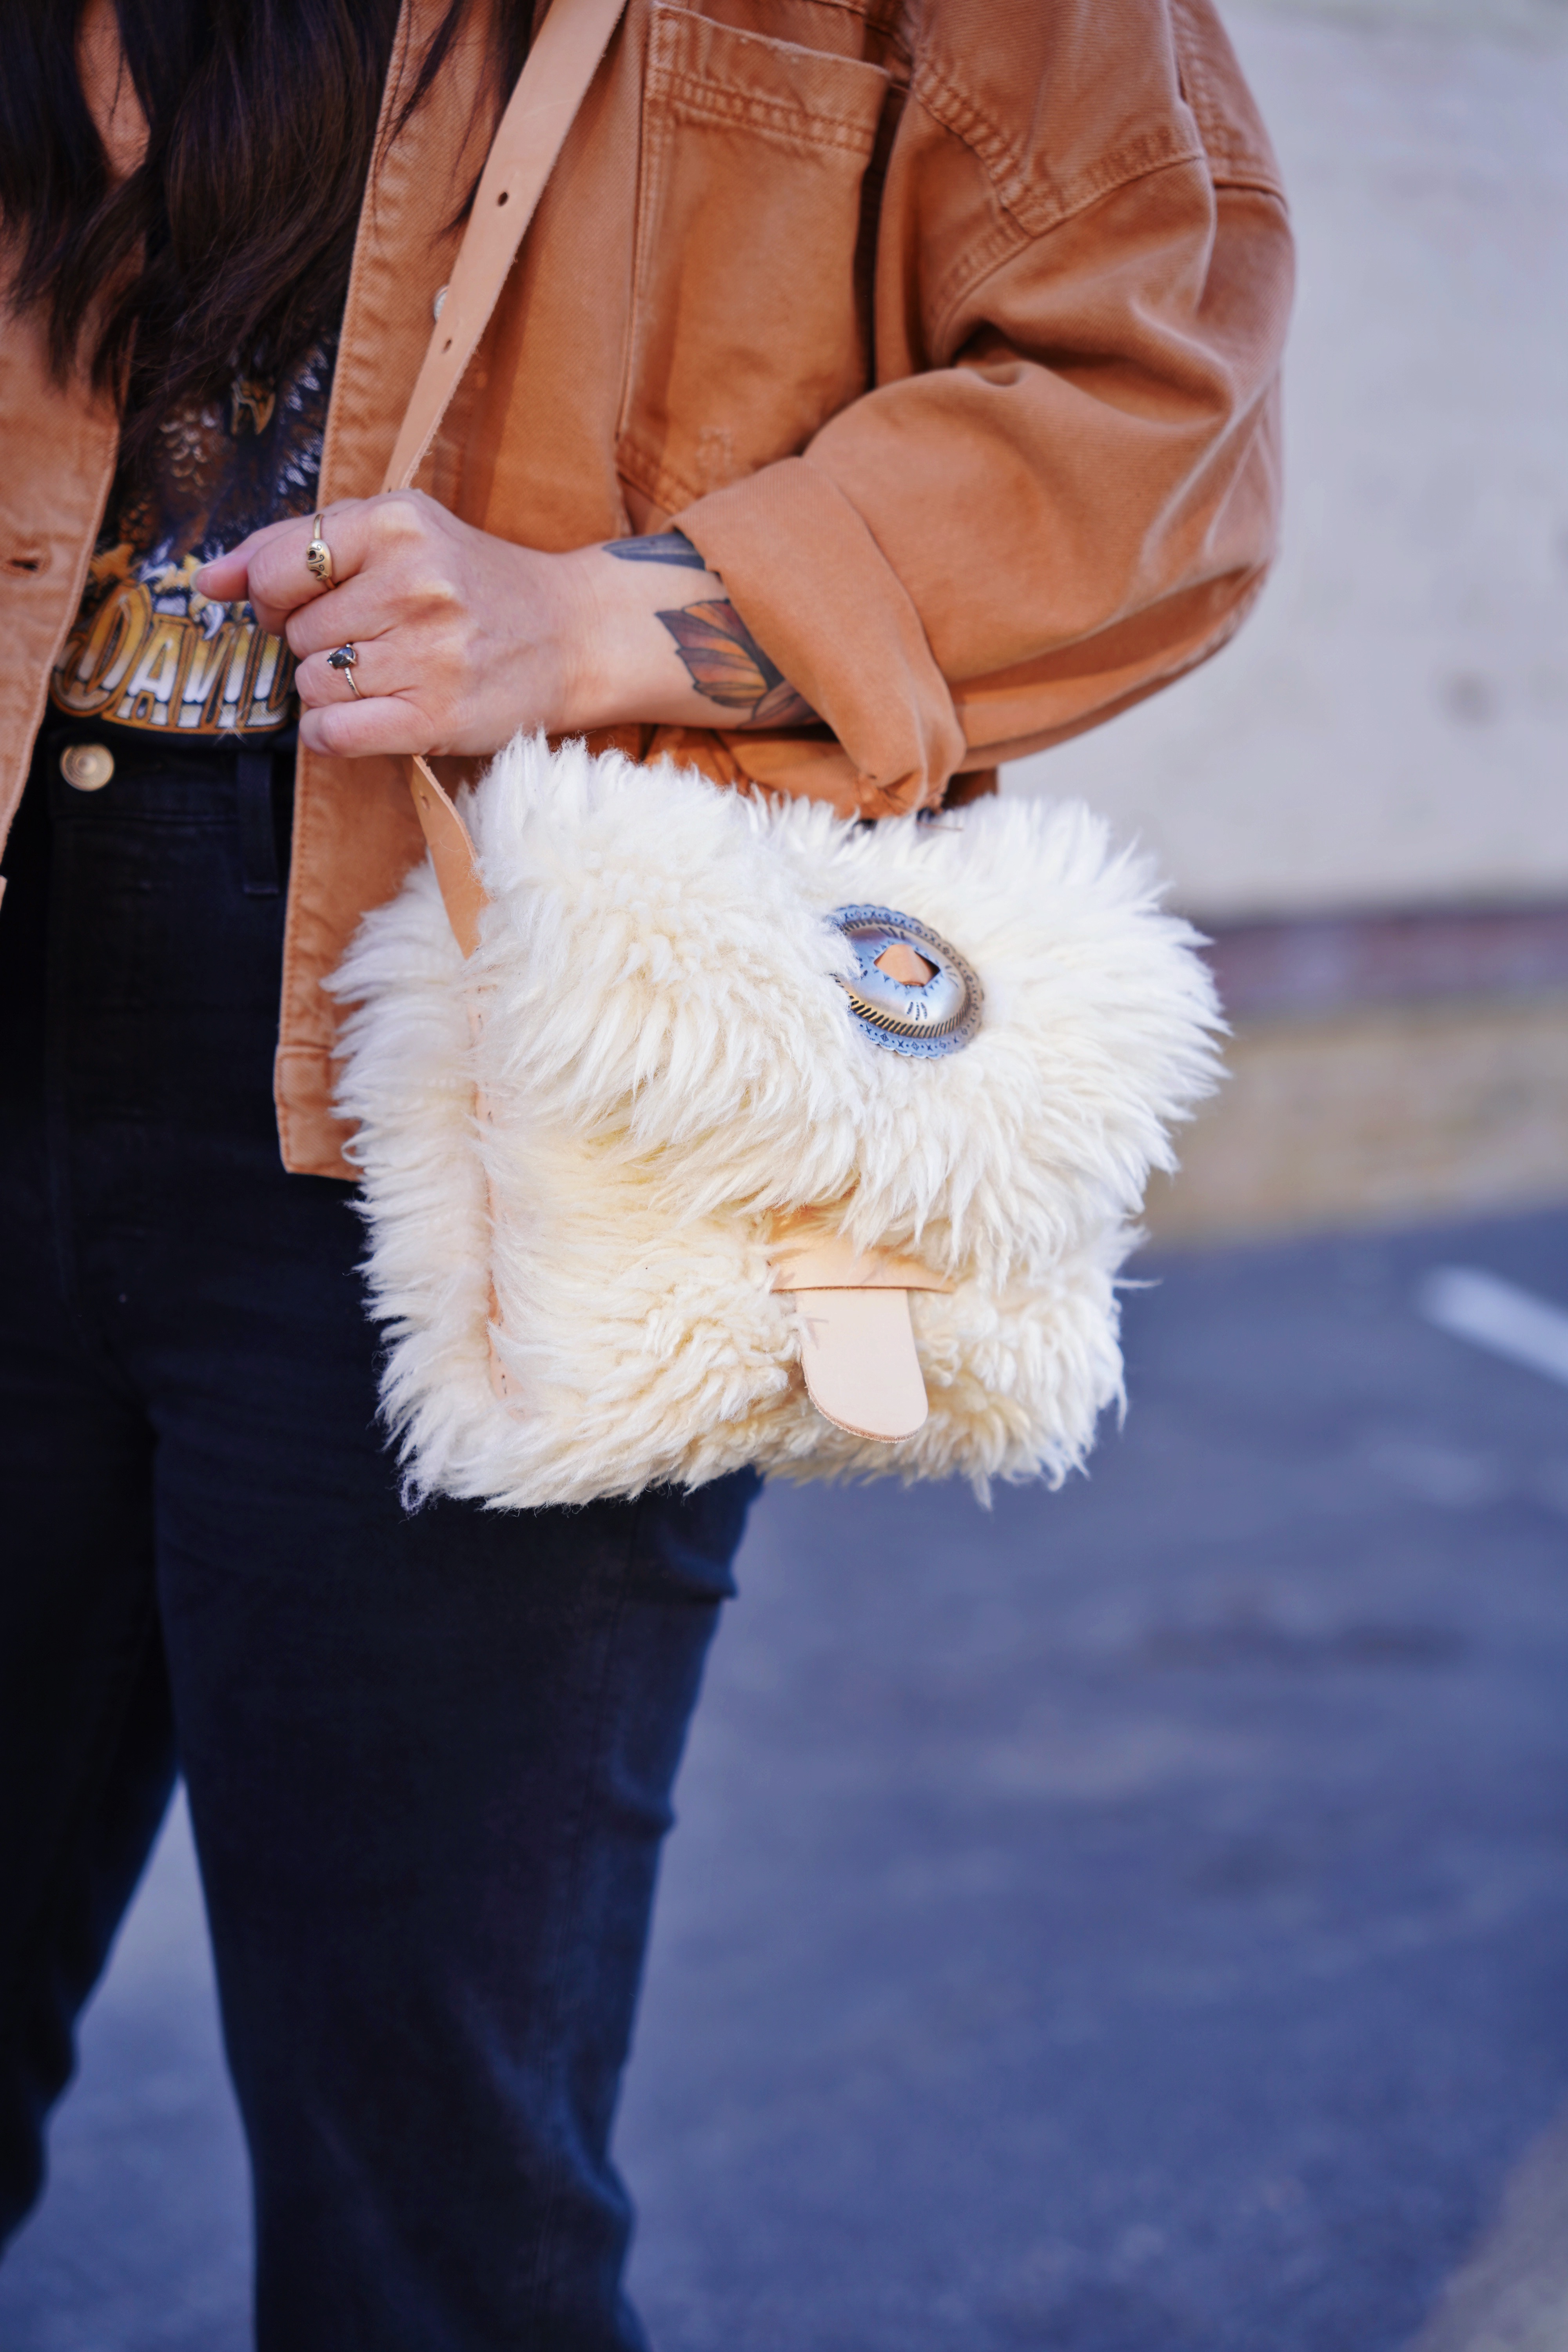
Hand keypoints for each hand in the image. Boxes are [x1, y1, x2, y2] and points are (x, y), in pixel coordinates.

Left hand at [195, 492, 599, 758]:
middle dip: (317, 642)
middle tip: (372, 639)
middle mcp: (416, 584)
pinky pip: (333, 734)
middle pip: (296, 633)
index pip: (276, 568)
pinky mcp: (438, 718)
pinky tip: (368, 716)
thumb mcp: (394, 534)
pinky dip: (334, 733)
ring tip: (385, 674)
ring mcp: (430, 654)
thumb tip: (207, 579)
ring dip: (332, 689)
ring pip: (311, 685)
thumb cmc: (471, 584)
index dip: (274, 595)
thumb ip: (291, 545)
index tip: (304, 602)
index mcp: (399, 522)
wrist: (571, 635)